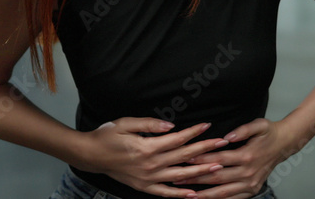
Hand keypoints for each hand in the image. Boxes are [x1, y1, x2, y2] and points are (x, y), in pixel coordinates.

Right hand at [76, 118, 229, 197]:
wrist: (91, 155)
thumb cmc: (107, 135)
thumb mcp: (126, 123)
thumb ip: (150, 124)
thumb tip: (170, 126)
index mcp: (147, 147)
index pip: (177, 139)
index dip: (194, 132)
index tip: (208, 127)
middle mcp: (150, 165)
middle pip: (183, 157)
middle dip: (205, 150)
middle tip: (223, 145)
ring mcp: (148, 178)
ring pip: (179, 176)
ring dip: (200, 173)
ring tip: (218, 168)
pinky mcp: (143, 187)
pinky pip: (165, 192)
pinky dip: (180, 194)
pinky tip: (194, 194)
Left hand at [172, 118, 292, 198]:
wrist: (285, 144)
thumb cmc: (269, 133)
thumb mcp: (259, 125)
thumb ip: (243, 129)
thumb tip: (228, 135)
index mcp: (247, 156)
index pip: (219, 159)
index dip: (201, 160)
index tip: (186, 159)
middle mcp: (248, 172)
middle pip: (217, 178)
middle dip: (196, 179)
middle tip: (178, 178)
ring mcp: (250, 183)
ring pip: (223, 192)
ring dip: (204, 195)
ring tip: (187, 195)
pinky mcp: (252, 190)